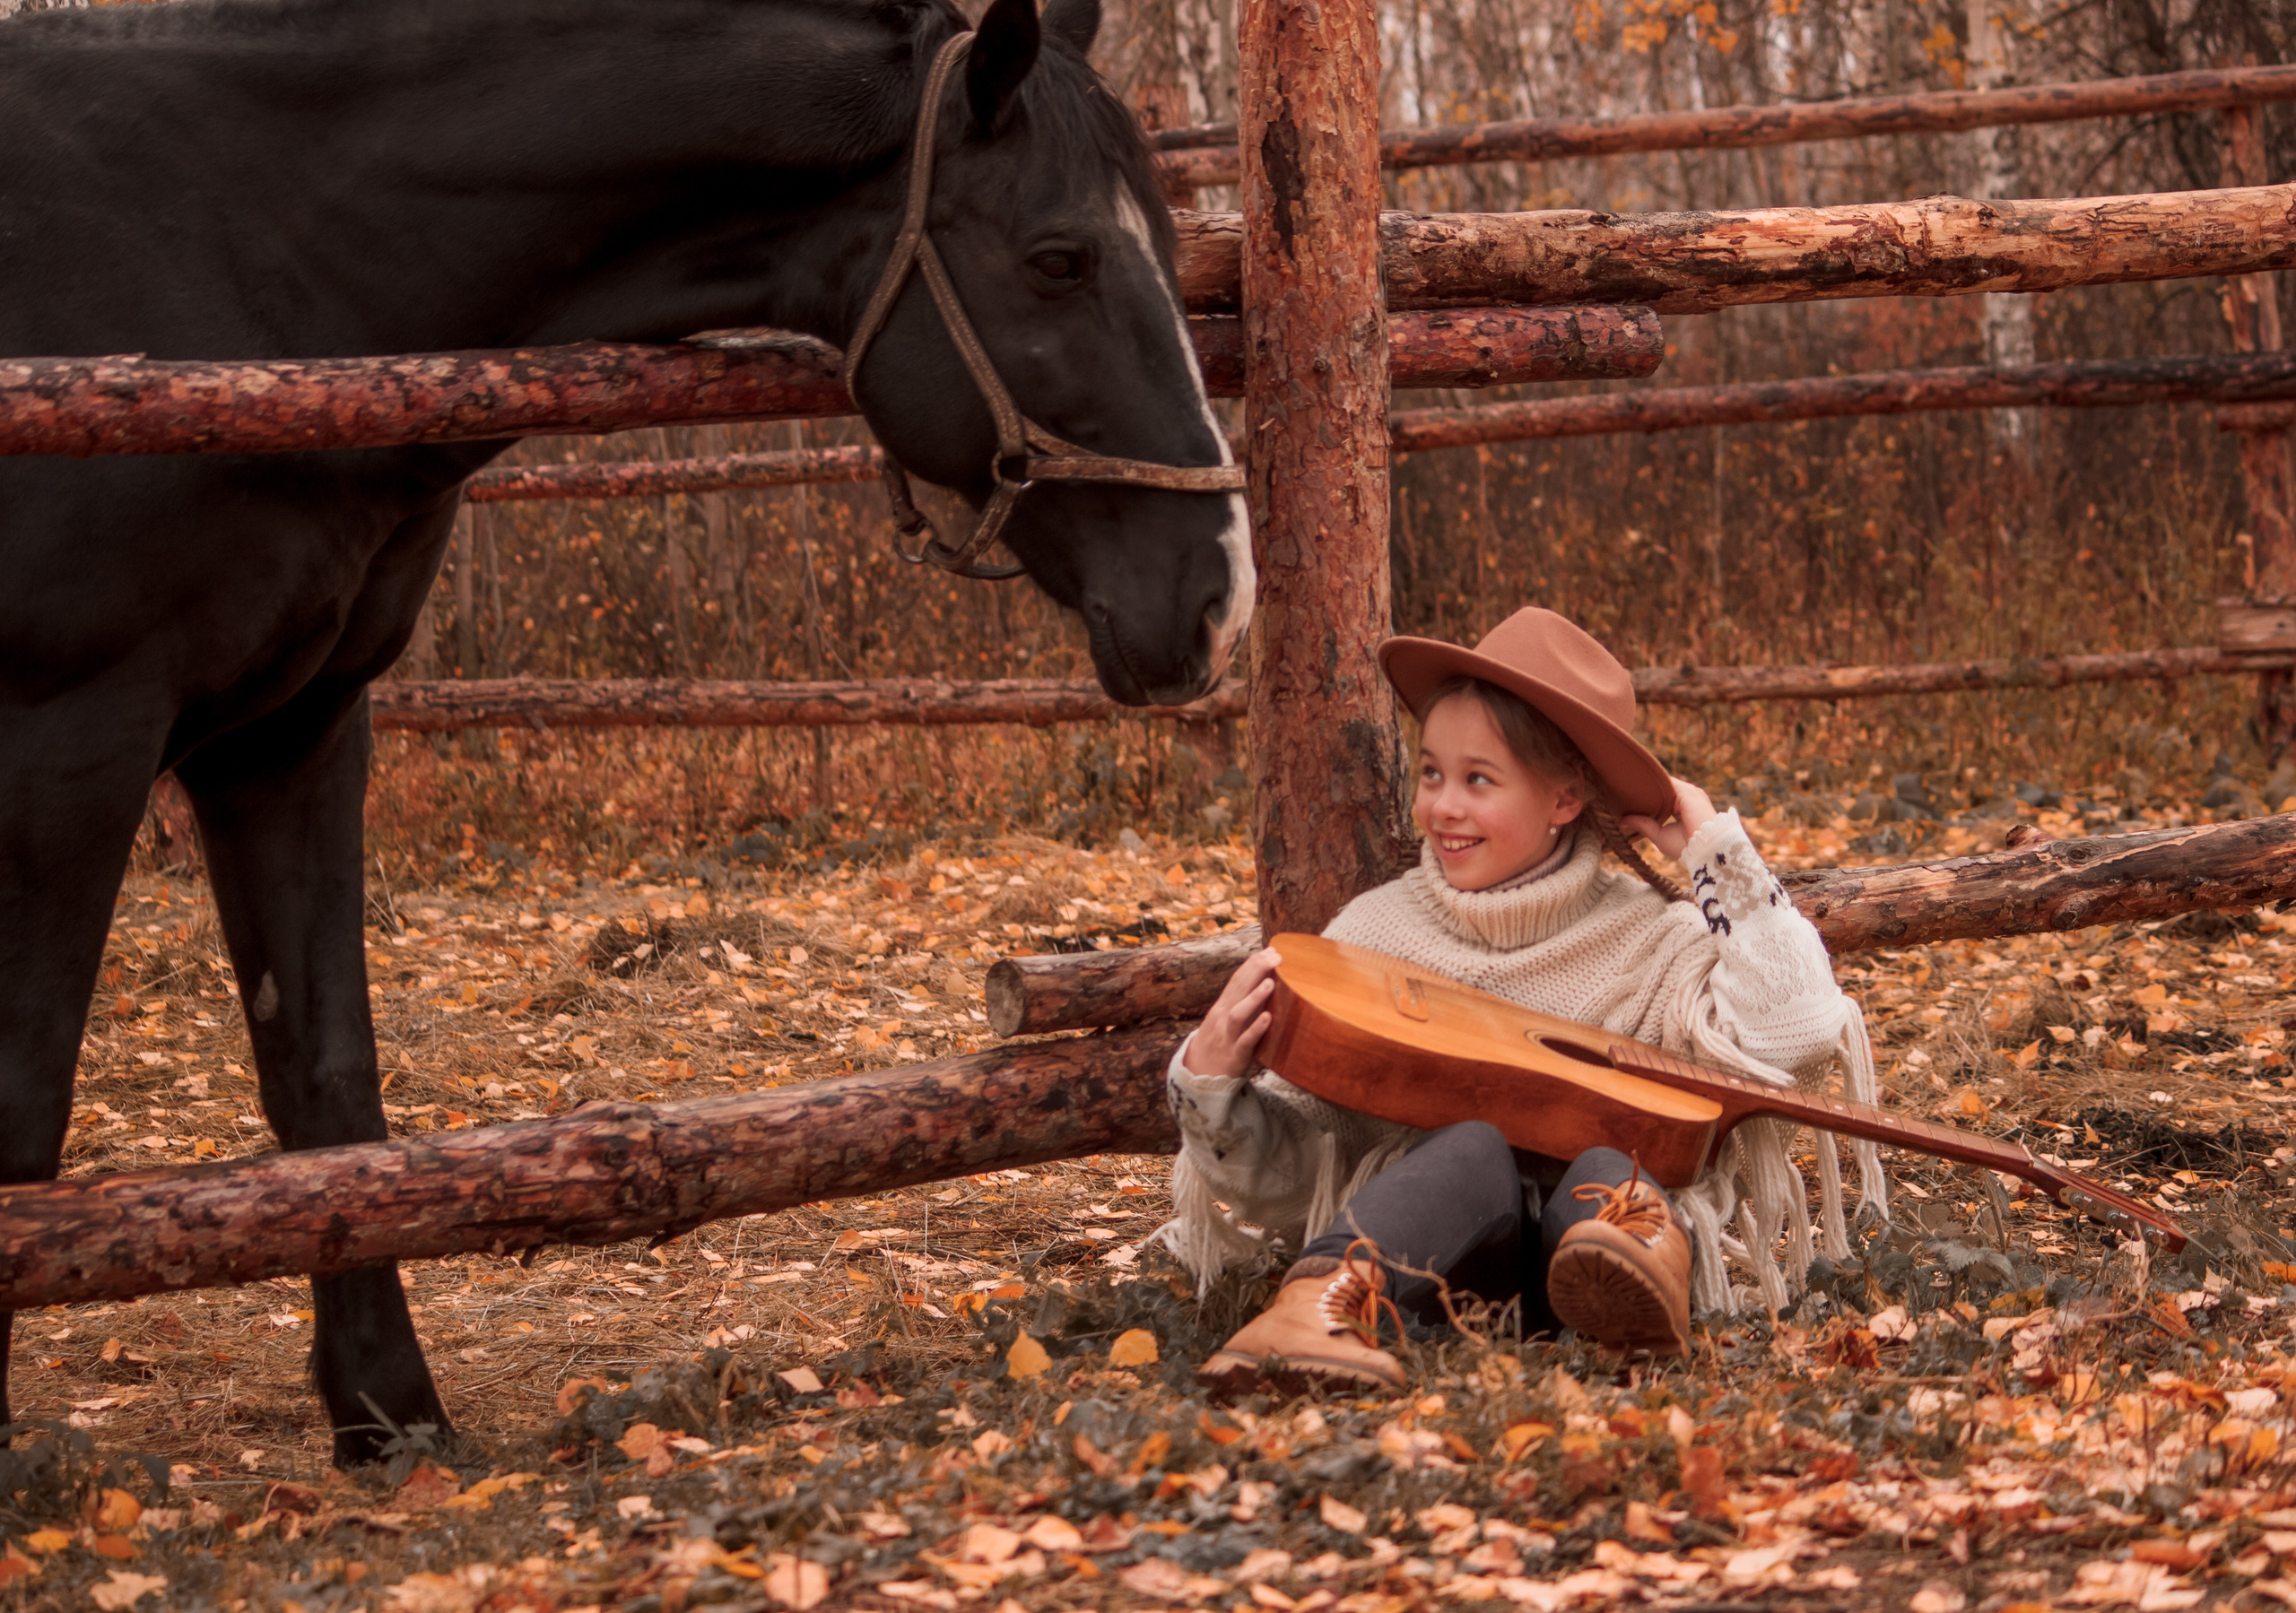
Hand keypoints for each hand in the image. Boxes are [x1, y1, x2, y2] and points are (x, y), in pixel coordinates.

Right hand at [1183, 947, 1282, 1077]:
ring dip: (1254, 997)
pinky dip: (1257, 1029)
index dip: (1253, 964)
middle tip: (1275, 956)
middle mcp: (1223, 1017)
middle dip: (1256, 971)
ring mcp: (1228, 1035)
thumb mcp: (1226, 1018)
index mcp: (1223, 1006)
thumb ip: (1242, 1001)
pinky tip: (1269, 1018)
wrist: (1199, 1075)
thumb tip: (1265, 981)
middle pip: (1238, 989)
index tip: (1271, 950)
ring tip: (1270, 983)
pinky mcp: (1235, 1054)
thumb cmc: (1221, 1042)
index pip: (1237, 980)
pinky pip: (1246, 1041)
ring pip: (1239, 1013)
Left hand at [1618, 776, 1717, 860]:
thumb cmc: (1686, 847)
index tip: (1624, 792)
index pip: (1662, 795)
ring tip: (1625, 780)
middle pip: (1662, 787)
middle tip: (1619, 783)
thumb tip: (1623, 821)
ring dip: (1647, 783)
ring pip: (1663, 783)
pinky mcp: (1687, 792)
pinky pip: (1666, 782)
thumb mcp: (1659, 835)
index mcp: (1683, 807)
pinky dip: (1652, 782)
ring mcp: (1689, 792)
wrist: (1705, 849)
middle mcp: (1688, 796)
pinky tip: (1636, 782)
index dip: (1645, 794)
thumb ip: (1643, 825)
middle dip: (1644, 786)